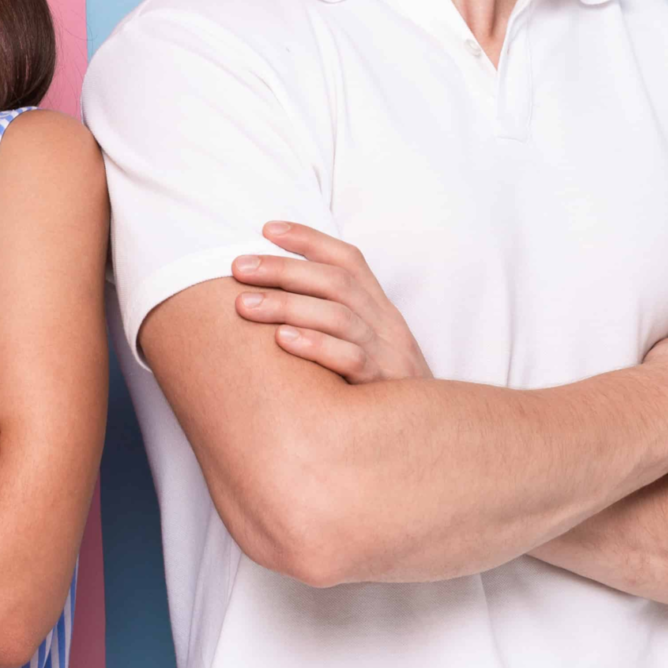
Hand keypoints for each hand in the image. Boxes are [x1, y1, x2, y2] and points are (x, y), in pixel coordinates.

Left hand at [231, 221, 433, 383]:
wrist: (430, 438)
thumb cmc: (381, 393)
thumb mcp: (365, 349)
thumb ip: (330, 322)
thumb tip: (268, 300)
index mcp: (381, 309)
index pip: (348, 261)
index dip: (309, 240)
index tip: (267, 229)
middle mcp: (387, 325)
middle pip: (336, 282)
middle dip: (283, 269)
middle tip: (238, 268)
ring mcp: (389, 355)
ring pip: (339, 316)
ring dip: (287, 305)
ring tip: (245, 304)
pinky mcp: (384, 387)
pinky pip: (352, 360)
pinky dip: (316, 346)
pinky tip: (281, 340)